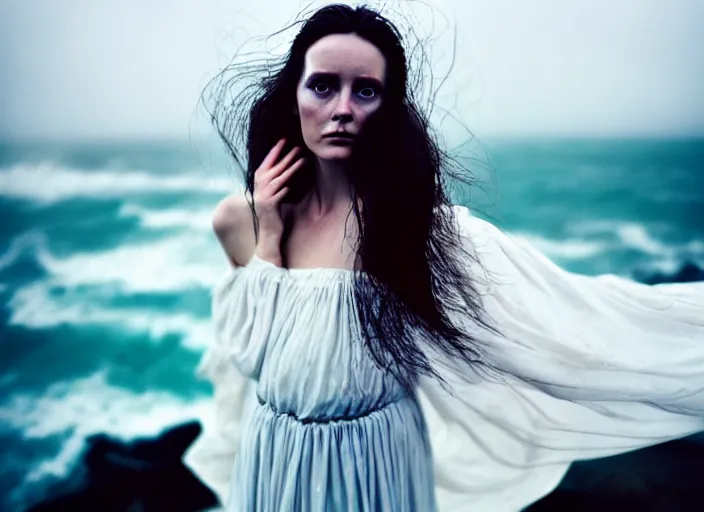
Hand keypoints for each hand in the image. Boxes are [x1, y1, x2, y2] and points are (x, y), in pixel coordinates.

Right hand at [252, 138, 304, 254]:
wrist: (268, 232)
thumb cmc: (272, 212)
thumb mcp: (272, 193)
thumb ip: (275, 181)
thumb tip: (286, 166)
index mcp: (258, 182)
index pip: (267, 162)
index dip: (275, 151)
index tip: (284, 140)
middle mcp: (259, 188)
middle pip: (274, 168)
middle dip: (286, 157)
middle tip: (297, 147)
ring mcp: (264, 196)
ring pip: (279, 179)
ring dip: (290, 168)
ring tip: (302, 159)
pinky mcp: (270, 206)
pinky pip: (280, 194)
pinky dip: (286, 188)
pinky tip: (293, 183)